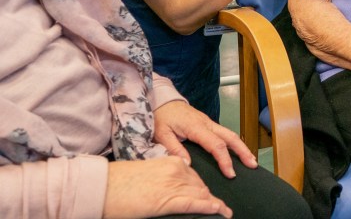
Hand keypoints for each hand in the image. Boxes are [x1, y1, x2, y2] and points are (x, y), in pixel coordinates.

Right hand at [104, 157, 231, 218]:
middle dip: (209, 198)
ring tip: (224, 212)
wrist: (102, 186)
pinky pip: (194, 204)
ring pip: (201, 195)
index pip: (195, 177)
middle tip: (220, 208)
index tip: (208, 196)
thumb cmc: (119, 182)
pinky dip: (209, 208)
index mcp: (173, 161)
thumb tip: (173, 188)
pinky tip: (220, 211)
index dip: (202, 189)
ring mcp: (174, 185)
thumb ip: (165, 177)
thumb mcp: (148, 173)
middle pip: (200, 187)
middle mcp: (177, 171)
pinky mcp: (167, 200)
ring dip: (214, 205)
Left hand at [154, 100, 257, 177]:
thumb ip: (174, 149)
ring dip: (242, 147)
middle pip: (230, 137)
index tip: (230, 173)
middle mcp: (207, 124)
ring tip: (251, 160)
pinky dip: (234, 143)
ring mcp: (209, 122)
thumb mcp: (162, 134)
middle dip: (243, 151)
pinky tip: (238, 151)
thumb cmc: (162, 117)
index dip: (225, 160)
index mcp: (196, 127)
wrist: (163, 100)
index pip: (216, 145)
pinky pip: (224, 133)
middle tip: (253, 165)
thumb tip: (188, 164)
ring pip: (230, 134)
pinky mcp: (208, 123)